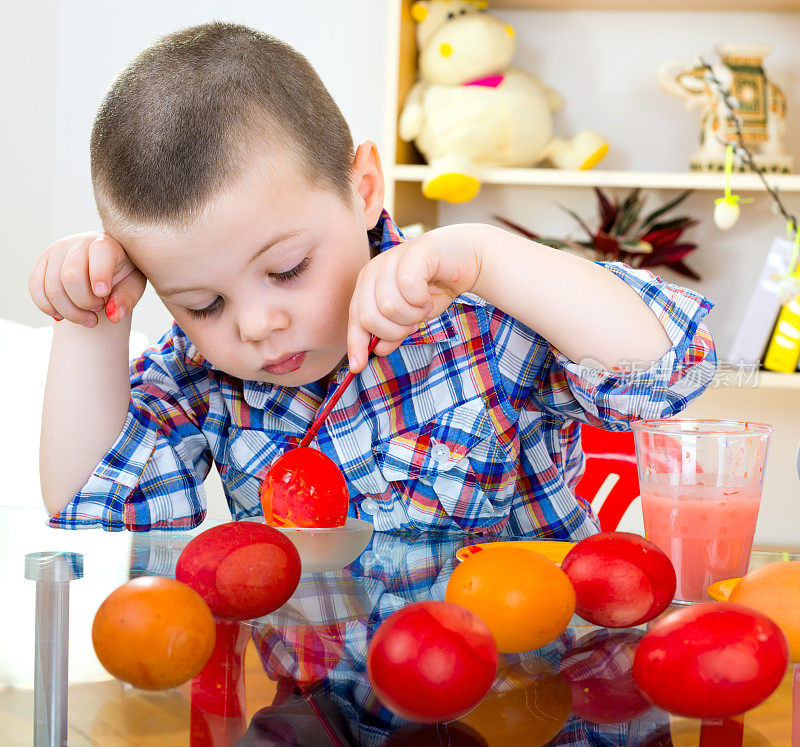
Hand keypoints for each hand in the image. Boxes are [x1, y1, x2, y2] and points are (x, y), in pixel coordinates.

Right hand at [28, 233, 145, 326]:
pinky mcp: (42, 262)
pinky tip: (63, 316)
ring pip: (52, 287)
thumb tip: (113, 315)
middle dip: (85, 302)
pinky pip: (35, 288)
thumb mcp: (133, 285)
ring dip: (69, 311)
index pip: (100, 252)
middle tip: (99, 308)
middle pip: (71, 276)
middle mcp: (78, 243)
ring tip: (88, 317)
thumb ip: (126, 299)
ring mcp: (56, 251)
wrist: (104, 265)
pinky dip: (47, 308)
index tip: (103, 294)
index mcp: (106, 243)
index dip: (99, 275)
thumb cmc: (123, 275)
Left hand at [347, 225, 481, 371]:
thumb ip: (392, 332)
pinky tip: (429, 295)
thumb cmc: (433, 288)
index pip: (355, 319)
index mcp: (367, 285)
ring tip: (423, 305)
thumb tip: (378, 351)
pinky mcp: (412, 253)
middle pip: (370, 318)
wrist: (465, 260)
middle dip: (395, 330)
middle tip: (413, 321)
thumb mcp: (409, 318)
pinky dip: (422, 300)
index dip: (356, 344)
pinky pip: (408, 289)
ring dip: (413, 315)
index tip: (359, 367)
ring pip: (389, 307)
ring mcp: (391, 259)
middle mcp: (374, 270)